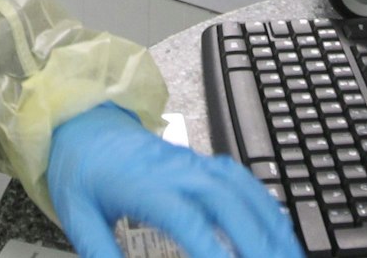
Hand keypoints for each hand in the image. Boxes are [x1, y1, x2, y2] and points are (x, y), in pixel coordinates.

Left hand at [47, 104, 301, 257]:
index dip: (211, 248)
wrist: (82, 122)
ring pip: (242, 189)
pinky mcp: (202, 162)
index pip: (187, 218)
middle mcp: (176, 171)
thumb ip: (100, 252)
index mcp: (144, 185)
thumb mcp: (77, 217)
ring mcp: (193, 163)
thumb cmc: (81, 171)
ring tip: (289, 255)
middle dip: (257, 240)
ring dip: (270, 223)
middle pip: (227, 201)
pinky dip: (265, 204)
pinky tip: (278, 229)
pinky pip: (242, 179)